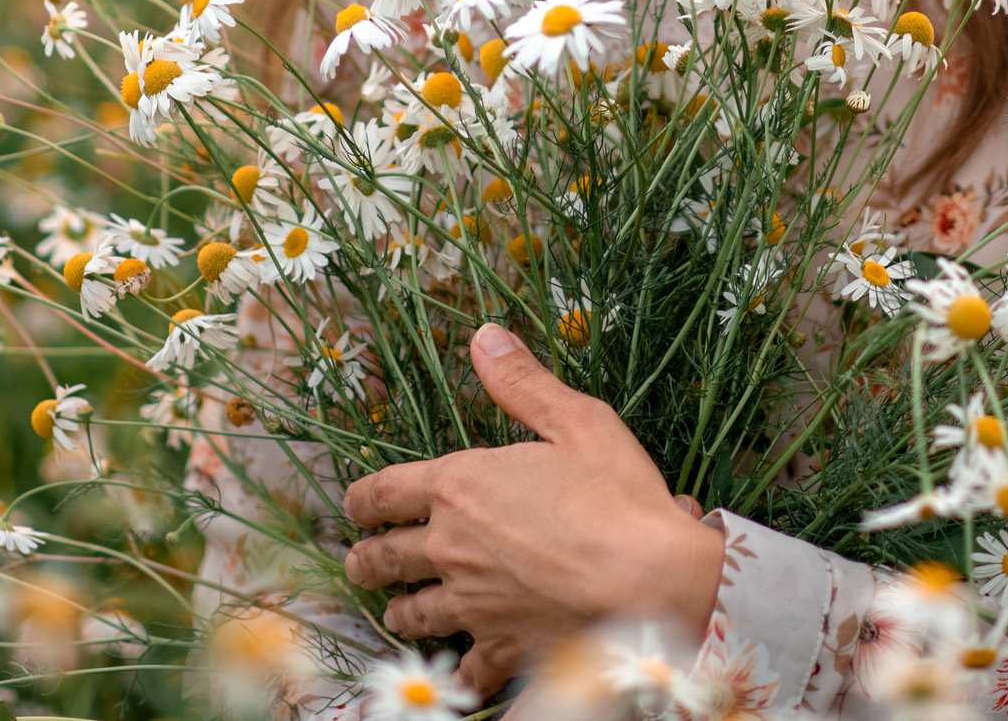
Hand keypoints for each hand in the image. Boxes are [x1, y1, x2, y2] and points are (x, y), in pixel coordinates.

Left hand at [342, 323, 723, 692]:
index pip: (383, 492)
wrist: (652, 581)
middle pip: (384, 559)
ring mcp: (471, 604)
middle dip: (366, 560)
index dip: (361, 499)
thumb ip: (522, 383)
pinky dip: (456, 670)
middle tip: (361, 563)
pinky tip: (456, 670)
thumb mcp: (576, 421)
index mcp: (460, 487)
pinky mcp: (499, 647)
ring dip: (399, 611)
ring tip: (397, 612)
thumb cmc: (618, 497)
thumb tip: (484, 338)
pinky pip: (462, 668)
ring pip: (412, 614)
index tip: (355, 506)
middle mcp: (451, 548)